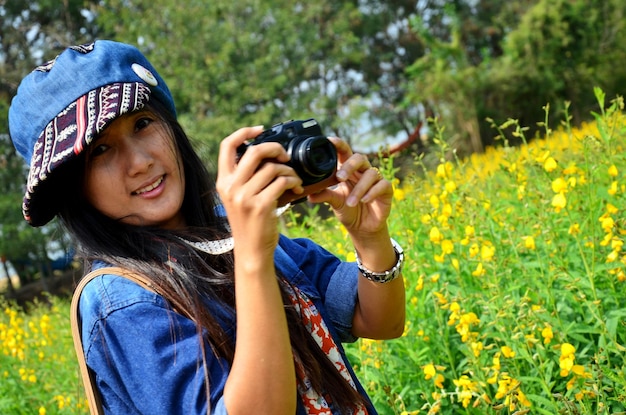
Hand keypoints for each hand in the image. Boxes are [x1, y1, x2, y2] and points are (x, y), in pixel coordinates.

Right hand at [216, 126, 303, 256]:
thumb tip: (266, 154)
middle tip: (286, 156)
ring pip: (272, 168)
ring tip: (295, 179)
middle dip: (275, 148)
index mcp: (223, 181)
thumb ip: (245, 178)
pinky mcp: (260, 206)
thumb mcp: (239, 198)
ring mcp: (244, 197)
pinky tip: (298, 189)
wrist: (251, 251)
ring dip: (289, 171)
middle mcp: (231, 187)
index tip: (261, 130)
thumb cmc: (250, 223)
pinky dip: (294, 182)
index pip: (227, 146)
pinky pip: (282, 182)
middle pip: (255, 152)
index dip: (244, 132)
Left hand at [307, 138, 392, 236]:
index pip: (345, 153)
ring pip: (371, 174)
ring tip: (350, 202)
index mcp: (349, 171)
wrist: (362, 227)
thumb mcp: (335, 202)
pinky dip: (372, 192)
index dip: (339, 145)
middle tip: (339, 178)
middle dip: (349, 166)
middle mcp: (362, 171)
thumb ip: (324, 195)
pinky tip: (364, 200)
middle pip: (359, 158)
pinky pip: (382, 185)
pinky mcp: (386, 190)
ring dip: (359, 188)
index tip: (329, 141)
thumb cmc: (349, 210)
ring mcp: (376, 180)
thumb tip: (309, 194)